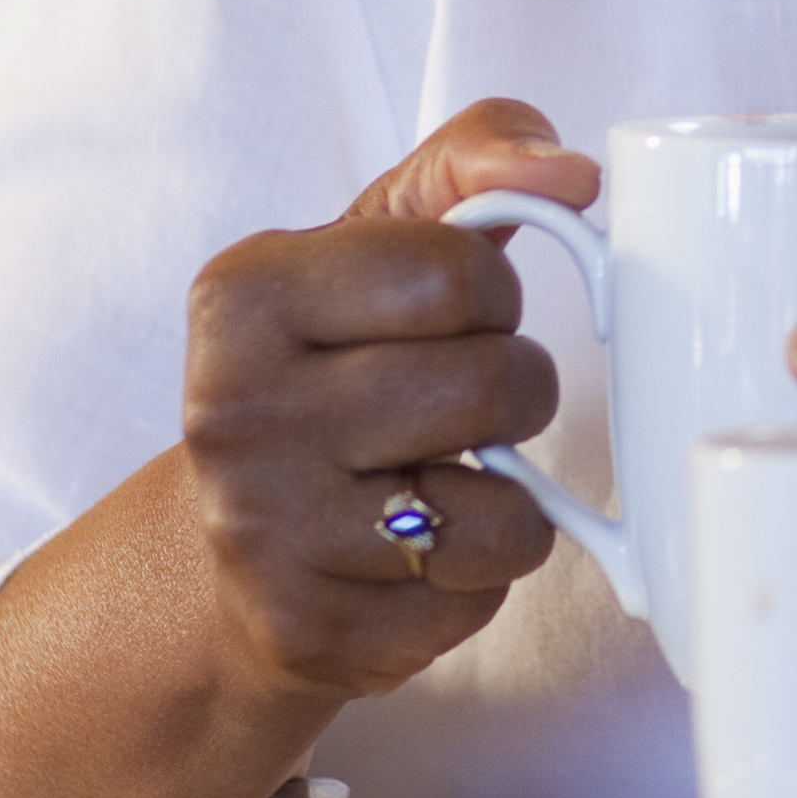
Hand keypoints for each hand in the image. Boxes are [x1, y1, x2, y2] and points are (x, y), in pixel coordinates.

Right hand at [169, 98, 596, 703]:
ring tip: (438, 479)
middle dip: (513, 392)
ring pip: (502, 511)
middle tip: (457, 406)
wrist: (225, 545)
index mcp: (243, 295)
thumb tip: (571, 170)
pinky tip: (409, 559)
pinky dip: (472, 581)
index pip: (459, 271)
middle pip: (493, 387)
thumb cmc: (327, 369)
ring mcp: (264, 533)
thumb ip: (471, 163)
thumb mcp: (373, 240)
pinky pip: (476, 602)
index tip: (445, 320)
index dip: (489, 297)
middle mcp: (234, 413)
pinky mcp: (308, 633)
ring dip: (505, 497)